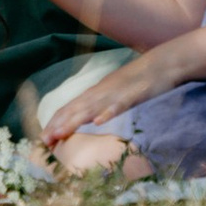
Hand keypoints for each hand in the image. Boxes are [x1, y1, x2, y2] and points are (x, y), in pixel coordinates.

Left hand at [38, 51, 164, 144]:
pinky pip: (118, 105)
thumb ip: (101, 106)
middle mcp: (101, 92)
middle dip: (58, 125)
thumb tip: (89, 121)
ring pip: (91, 108)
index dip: (56, 123)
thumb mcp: (115, 95)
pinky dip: (107, 113)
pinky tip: (97, 122)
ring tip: (59, 134)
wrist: (162, 63)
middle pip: (75, 109)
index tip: (44, 140)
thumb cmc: (139, 82)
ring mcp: (115, 92)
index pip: (70, 108)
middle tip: (44, 141)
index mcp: (96, 93)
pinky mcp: (133, 94)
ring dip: (74, 121)